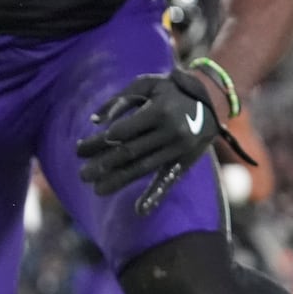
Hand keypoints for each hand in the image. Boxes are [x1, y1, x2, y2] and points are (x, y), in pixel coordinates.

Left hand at [76, 67, 254, 215]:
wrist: (210, 99)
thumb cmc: (170, 88)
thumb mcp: (146, 83)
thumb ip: (119, 99)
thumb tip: (94, 121)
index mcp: (160, 111)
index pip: (126, 130)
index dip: (104, 139)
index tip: (83, 147)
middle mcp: (171, 132)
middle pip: (131, 152)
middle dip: (104, 164)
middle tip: (82, 175)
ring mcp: (179, 149)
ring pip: (144, 167)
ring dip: (119, 180)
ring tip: (96, 189)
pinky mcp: (184, 161)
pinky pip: (168, 180)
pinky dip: (155, 196)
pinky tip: (141, 210)